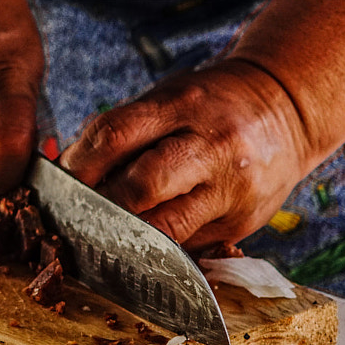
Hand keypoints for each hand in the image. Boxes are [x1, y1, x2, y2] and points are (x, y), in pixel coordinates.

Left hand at [59, 58, 314, 250]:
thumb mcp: (167, 98)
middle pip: (141, 187)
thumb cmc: (208, 103)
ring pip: (167, 227)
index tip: (57, 182)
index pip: (115, 136)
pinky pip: (189, 243)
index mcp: (183, 106)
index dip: (79, 165)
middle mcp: (212, 147)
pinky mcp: (243, 222)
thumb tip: (68, 173)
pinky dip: (159, 246)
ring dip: (126, 236)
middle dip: (99, 206)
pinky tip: (141, 243)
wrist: (287, 109)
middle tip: (72, 216)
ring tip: (101, 235)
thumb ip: (122, 131)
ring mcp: (232, 189)